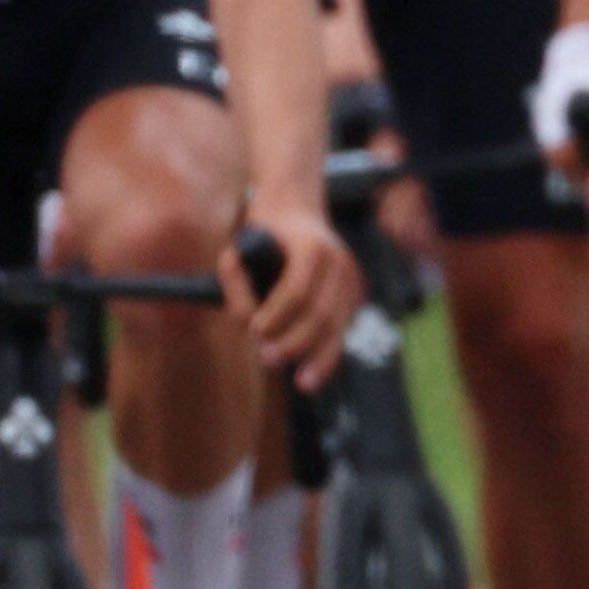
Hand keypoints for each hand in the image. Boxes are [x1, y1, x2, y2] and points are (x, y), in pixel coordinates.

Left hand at [229, 197, 355, 386]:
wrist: (297, 206)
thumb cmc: (262, 231)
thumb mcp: (238, 248)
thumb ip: (234, 283)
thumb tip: (245, 322)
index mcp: (310, 246)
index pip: (296, 291)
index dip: (275, 317)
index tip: (254, 331)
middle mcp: (337, 261)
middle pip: (321, 313)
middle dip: (295, 342)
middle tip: (268, 358)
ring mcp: (350, 276)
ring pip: (339, 325)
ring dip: (320, 357)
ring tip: (302, 382)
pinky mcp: (354, 290)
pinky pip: (344, 327)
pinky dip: (331, 352)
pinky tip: (317, 373)